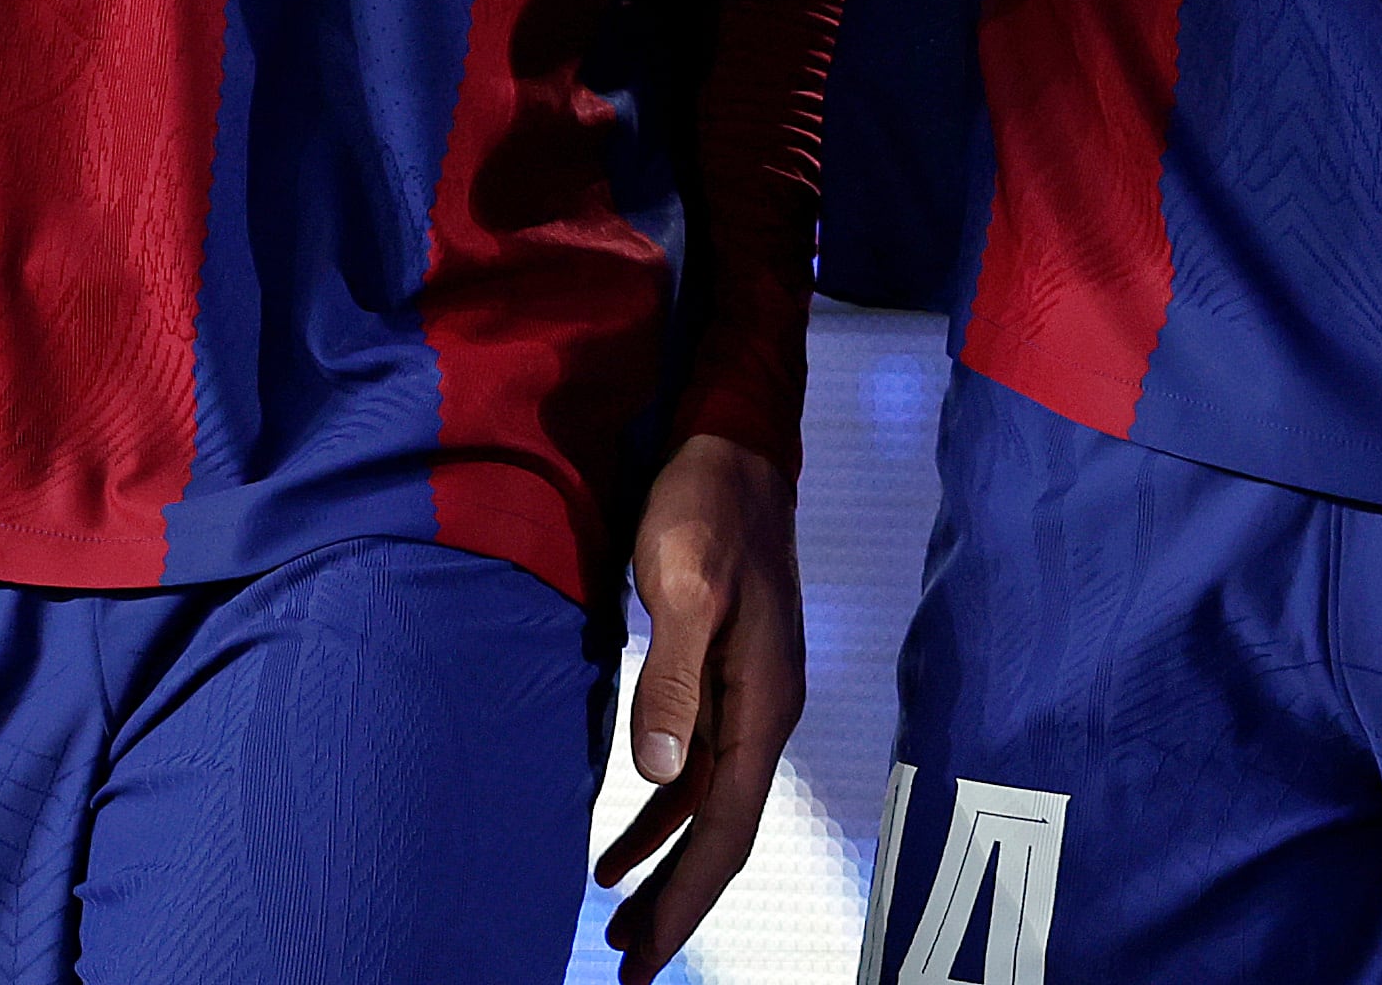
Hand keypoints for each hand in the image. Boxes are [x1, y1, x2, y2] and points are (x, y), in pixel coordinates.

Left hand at [599, 435, 803, 984]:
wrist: (734, 449)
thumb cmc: (709, 507)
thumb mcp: (683, 585)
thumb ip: (672, 678)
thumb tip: (656, 775)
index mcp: (763, 703)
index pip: (728, 827)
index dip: (687, 897)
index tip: (645, 955)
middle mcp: (762, 713)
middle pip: (722, 834)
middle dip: (677, 906)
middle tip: (628, 970)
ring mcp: (742, 699)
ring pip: (705, 810)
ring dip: (665, 870)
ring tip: (618, 925)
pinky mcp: (718, 679)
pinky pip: (692, 773)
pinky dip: (657, 819)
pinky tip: (619, 847)